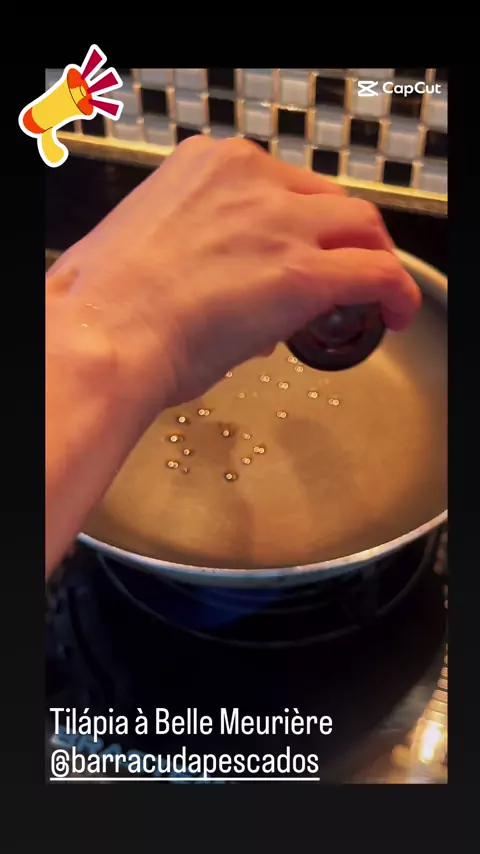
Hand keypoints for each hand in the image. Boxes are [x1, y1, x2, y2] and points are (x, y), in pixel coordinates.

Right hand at [47, 136, 420, 416]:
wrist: (100, 339)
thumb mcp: (147, 250)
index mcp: (205, 167)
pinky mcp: (303, 274)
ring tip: (377, 293)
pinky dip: (396, 294)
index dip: (298, 224)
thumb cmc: (102, 308)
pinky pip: (377, 274)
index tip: (300, 247)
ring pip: (361, 226)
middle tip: (344, 269)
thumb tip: (235, 296)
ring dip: (372, 258)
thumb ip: (198, 256)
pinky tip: (395, 314)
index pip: (279, 186)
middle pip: (327, 199)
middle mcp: (248, 180)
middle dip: (340, 237)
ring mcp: (279, 223)